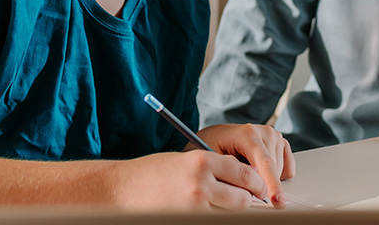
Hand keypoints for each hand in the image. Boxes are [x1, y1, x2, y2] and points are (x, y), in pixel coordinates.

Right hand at [106, 150, 266, 210]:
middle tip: (248, 200)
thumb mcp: (184, 160)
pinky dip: (217, 217)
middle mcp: (201, 183)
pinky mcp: (189, 220)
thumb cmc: (151, 173)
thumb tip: (240, 177)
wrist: (121, 189)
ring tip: (226, 206)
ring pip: (231, 213)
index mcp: (201, 161)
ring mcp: (195, 207)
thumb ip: (212, 167)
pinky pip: (214, 220)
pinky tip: (211, 212)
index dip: (255, 181)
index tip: (258, 186)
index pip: (243, 172)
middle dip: (248, 199)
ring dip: (233, 211)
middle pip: (243, 197)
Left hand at [197, 123, 295, 206]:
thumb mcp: (216, 161)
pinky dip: (277, 176)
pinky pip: (288, 170)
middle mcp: (266, 133)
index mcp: (249, 134)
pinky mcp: (283, 144)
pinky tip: (262, 169)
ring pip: (281, 172)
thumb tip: (248, 191)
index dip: (271, 183)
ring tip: (248, 168)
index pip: (266, 163)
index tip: (276, 200)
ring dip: (267, 179)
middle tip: (240, 180)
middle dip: (261, 184)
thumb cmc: (215, 147)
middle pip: (274, 171)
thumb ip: (233, 174)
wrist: (219, 136)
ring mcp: (276, 137)